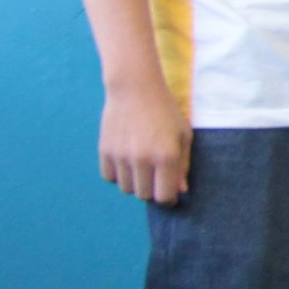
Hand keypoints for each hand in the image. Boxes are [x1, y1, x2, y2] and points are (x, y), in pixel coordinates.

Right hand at [100, 76, 188, 206]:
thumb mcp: (183, 135)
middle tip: (156, 176)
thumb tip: (180, 191)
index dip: (169, 199)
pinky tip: (127, 161)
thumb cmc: (165, 112)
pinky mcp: (104, 151)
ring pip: (126, 188)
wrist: (135, 89)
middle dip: (152, 190)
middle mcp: (142, 159)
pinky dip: (119, 175)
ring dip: (135, 182)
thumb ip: (183, 165)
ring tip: (142, 165)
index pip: (164, 197)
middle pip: (144, 195)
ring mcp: (121, 155)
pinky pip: (110, 178)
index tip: (170, 194)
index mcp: (166, 156)